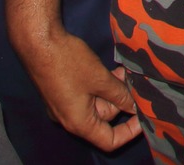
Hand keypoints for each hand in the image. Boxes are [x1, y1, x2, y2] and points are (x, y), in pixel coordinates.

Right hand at [16, 26, 142, 150]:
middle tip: (137, 83)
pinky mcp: (62, 90)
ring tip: (126, 72)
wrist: (38, 43)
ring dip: (113, 89)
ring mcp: (65, 104)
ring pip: (97, 102)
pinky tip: (113, 69)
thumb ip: (120, 94)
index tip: (145, 115)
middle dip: (123, 101)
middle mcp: (70, 118)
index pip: (109, 140)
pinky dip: (101, 84)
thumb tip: (135, 106)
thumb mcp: (100, 79)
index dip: (130, 131)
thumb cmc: (68, 63)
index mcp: (79, 123)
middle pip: (104, 119)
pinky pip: (87, 93)